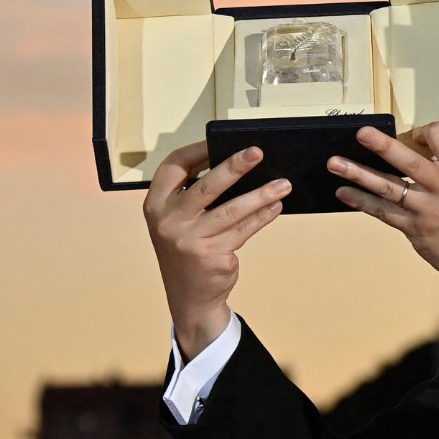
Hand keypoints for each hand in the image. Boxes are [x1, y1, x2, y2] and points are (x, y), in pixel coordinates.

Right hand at [142, 142, 290, 358]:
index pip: (173, 167)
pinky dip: (262, 216)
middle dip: (235, 166)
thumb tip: (236, 165)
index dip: (197, 150)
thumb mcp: (177, 221)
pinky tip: (275, 206)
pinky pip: (243, 230)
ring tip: (283, 184)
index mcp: (155, 205)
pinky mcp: (212, 256)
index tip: (220, 140)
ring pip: (232, 210)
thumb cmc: (187, 249)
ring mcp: (189, 241)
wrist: (189, 297)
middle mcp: (168, 222)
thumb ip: (193, 197)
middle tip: (258, 152)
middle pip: (206, 186)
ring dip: (261, 195)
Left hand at [328, 123, 438, 307]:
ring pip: (386, 187)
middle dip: (381, 145)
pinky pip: (382, 212)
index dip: (425, 130)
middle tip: (360, 133)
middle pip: (406, 160)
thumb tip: (430, 153)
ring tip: (335, 164)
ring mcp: (424, 210)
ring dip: (357, 174)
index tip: (416, 135)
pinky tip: (344, 193)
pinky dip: (361, 202)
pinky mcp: (413, 229)